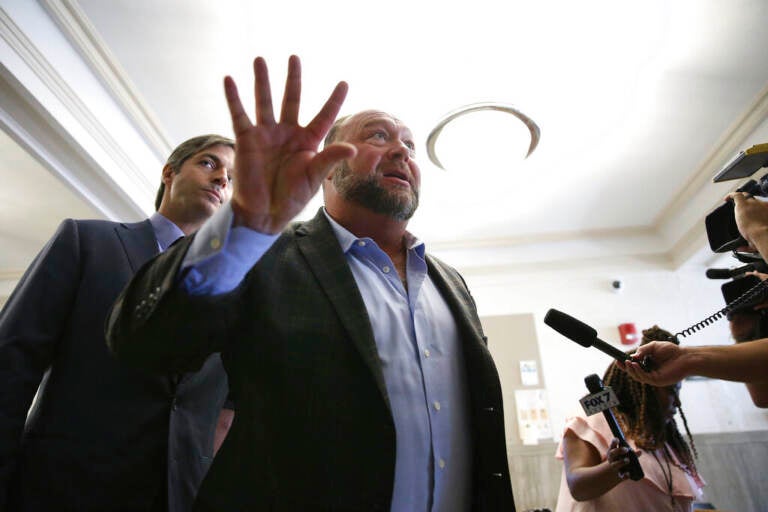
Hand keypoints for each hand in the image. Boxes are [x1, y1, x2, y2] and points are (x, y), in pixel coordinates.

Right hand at [224, 55, 356, 232]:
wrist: (264, 212)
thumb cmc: (291, 197)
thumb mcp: (314, 178)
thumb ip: (330, 159)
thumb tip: (352, 149)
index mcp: (308, 142)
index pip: (324, 116)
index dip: (334, 100)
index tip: (344, 82)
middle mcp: (288, 133)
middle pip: (292, 100)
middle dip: (294, 79)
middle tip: (294, 57)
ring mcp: (266, 134)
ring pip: (265, 101)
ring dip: (263, 81)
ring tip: (260, 59)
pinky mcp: (246, 139)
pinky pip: (239, 115)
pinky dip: (234, 98)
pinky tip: (229, 79)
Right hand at [606, 438, 637, 479]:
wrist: (616, 472)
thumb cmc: (622, 459)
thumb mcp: (626, 455)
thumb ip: (632, 453)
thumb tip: (640, 451)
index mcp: (612, 451)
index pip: (612, 445)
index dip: (614, 442)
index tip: (618, 439)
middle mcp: (612, 458)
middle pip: (612, 453)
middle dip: (619, 451)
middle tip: (626, 449)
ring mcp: (614, 466)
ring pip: (615, 464)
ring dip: (621, 462)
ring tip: (628, 460)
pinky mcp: (619, 475)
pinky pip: (621, 475)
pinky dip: (625, 475)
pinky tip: (629, 473)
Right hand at [621, 341, 686, 385]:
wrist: (685, 356)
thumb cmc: (672, 351)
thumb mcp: (653, 347)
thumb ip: (643, 350)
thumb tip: (633, 356)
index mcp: (648, 365)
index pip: (634, 366)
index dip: (626, 364)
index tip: (618, 359)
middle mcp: (650, 373)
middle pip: (634, 373)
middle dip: (625, 368)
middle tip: (619, 361)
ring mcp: (654, 378)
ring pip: (638, 376)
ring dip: (631, 370)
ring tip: (627, 362)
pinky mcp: (658, 381)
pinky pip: (645, 378)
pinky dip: (638, 371)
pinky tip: (635, 364)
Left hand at [729, 192, 767, 251]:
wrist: (764, 234)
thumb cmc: (764, 238)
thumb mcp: (759, 240)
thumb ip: (749, 244)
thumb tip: (740, 248)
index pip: (762, 208)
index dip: (757, 211)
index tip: (752, 216)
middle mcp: (763, 205)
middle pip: (755, 202)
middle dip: (749, 206)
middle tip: (742, 212)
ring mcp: (753, 204)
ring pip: (747, 197)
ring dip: (741, 201)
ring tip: (733, 203)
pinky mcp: (743, 204)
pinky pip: (737, 195)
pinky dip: (731, 196)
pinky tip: (726, 199)